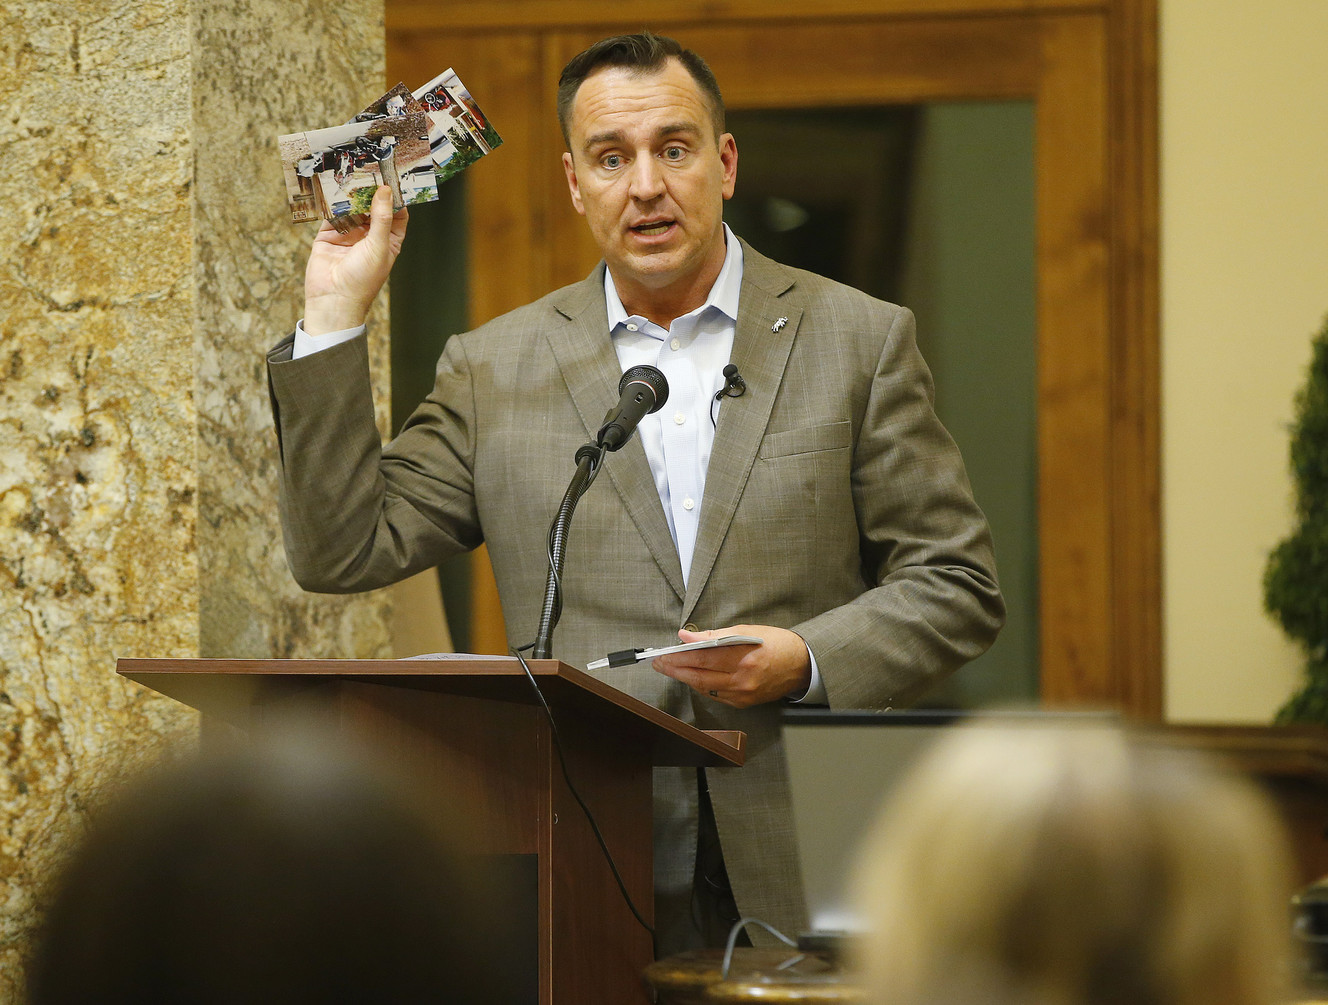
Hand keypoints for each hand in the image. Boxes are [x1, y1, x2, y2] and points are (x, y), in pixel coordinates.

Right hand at [303, 185, 408, 334]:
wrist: (332, 299)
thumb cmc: (362, 280)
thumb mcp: (379, 246)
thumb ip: (382, 218)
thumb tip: (386, 192)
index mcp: (389, 242)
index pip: (396, 214)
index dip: (396, 197)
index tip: (394, 177)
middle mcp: (370, 236)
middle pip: (373, 207)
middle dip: (372, 191)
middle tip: (371, 168)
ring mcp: (349, 234)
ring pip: (352, 208)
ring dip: (352, 193)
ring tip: (353, 173)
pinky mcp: (329, 234)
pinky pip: (332, 214)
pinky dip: (332, 201)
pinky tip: (334, 187)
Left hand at [652, 625, 811, 707]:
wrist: (801, 665)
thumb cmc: (776, 643)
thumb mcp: (747, 630)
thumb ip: (715, 635)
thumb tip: (688, 637)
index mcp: (745, 658)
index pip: (703, 658)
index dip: (680, 656)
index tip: (664, 651)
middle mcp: (743, 680)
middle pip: (699, 676)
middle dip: (674, 669)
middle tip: (658, 663)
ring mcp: (742, 695)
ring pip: (703, 687)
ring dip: (683, 678)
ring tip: (669, 668)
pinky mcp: (743, 703)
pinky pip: (714, 694)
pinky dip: (700, 685)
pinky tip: (690, 676)